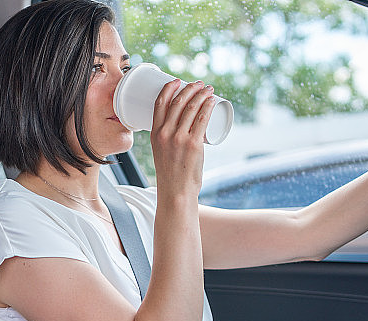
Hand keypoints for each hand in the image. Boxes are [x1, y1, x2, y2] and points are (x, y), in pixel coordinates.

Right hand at [150, 79, 215, 193]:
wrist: (176, 192)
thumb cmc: (171, 174)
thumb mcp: (162, 152)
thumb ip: (168, 139)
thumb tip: (183, 129)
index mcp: (155, 133)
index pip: (160, 103)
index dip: (169, 88)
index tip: (178, 81)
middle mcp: (166, 133)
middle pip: (179, 102)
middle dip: (190, 88)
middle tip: (200, 84)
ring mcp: (179, 138)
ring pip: (192, 108)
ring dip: (202, 94)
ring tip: (209, 90)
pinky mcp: (194, 145)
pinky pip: (202, 119)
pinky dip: (208, 107)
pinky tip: (212, 100)